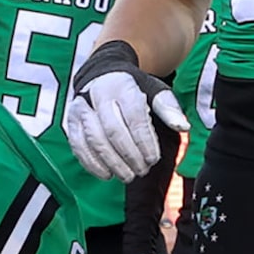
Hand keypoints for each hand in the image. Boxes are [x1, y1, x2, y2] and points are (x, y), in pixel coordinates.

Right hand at [65, 40, 189, 178]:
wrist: (102, 77)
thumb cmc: (133, 88)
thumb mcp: (155, 91)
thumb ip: (169, 108)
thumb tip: (183, 127)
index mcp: (122, 87)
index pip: (134, 118)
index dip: (144, 142)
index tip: (153, 159)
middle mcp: (97, 96)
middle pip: (113, 131)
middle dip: (129, 155)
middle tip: (142, 171)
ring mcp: (80, 109)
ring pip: (94, 140)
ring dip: (111, 162)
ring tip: (127, 176)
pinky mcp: (70, 121)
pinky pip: (77, 145)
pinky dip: (91, 163)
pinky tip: (106, 174)